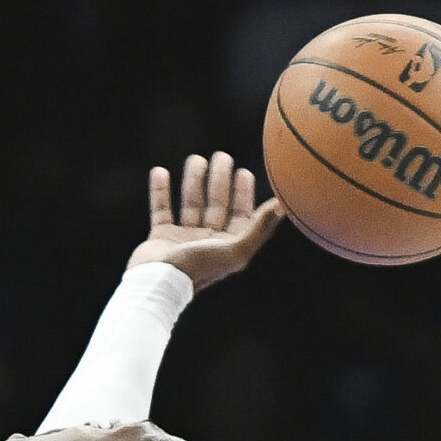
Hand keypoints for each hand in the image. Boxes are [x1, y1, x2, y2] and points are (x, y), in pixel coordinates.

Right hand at [129, 152, 282, 292]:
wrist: (158, 283)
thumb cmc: (199, 267)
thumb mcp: (235, 249)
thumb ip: (259, 226)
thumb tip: (282, 205)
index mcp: (228, 247)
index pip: (240, 216)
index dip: (244, 195)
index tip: (244, 173)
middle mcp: (207, 242)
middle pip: (217, 205)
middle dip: (220, 181)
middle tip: (222, 157)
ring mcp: (183, 239)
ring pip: (191, 204)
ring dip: (193, 181)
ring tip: (196, 159)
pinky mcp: (160, 237)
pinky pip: (162, 209)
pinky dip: (160, 191)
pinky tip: (160, 171)